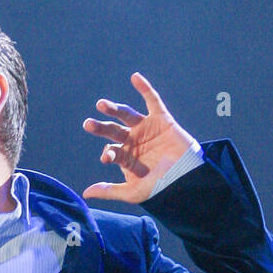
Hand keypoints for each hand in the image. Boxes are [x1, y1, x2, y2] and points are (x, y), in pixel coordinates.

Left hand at [81, 72, 195, 203]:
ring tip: (101, 104)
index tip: (106, 158)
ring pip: (126, 115)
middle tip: (88, 125)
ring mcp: (145, 128)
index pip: (111, 151)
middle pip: (112, 130)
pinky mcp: (161, 119)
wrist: (187, 178)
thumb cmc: (160, 187)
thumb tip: (85, 194)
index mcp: (125, 156)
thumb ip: (109, 191)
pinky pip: (152, 100)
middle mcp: (132, 140)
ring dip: (114, 109)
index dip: (108, 153)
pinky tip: (134, 77)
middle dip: (100, 128)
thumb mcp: (133, 192)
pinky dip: (145, 88)